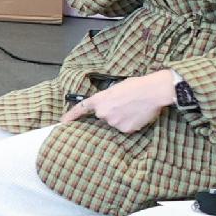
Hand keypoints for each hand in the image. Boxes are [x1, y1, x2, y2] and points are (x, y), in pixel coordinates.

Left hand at [67, 70, 183, 135]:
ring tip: (134, 108)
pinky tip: (138, 115)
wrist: (153, 91)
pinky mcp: (125, 129)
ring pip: (115, 123)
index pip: (81, 108)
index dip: (71, 115)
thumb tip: (109, 105)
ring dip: (122, 118)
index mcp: (99, 99)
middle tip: (125, 104)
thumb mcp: (116, 88)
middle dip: (111, 112)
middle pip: (103, 116)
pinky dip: (131, 123)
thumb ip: (107, 99)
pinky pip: (126, 128)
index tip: (62, 121)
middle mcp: (103, 112)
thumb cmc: (137, 85)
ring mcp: (113, 122)